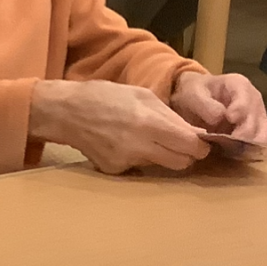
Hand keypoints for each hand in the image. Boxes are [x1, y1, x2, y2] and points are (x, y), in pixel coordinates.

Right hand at [29, 78, 208, 172]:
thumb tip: (194, 133)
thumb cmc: (105, 96)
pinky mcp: (114, 170)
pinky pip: (138, 168)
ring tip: (145, 138)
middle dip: (185, 154)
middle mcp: (140, 147)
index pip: (192, 146)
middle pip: (182, 163)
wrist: (65, 112)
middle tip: (177, 143)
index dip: (201, 145)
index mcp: (150, 124)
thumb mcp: (143, 95)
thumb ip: (170, 116)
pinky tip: (123, 144)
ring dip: (161, 155)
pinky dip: (137, 158)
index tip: (198, 141)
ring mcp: (125, 161)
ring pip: (161, 166)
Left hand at [170, 70, 266, 151]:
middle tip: (234, 143)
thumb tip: (220, 117)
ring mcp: (258, 116)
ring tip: (240, 153)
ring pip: (265, 131)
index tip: (231, 118)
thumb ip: (205, 104)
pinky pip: (265, 142)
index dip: (241, 108)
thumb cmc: (194, 94)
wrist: (194, 102)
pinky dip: (260, 150)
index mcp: (239, 85)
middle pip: (257, 117)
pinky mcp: (257, 132)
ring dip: (255, 144)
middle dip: (247, 131)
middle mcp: (254, 99)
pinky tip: (249, 157)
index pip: (246, 97)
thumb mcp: (193, 94)